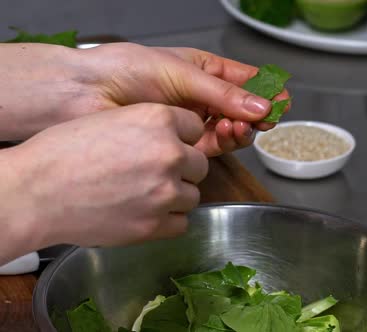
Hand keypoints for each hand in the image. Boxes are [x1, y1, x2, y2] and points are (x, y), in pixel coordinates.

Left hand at [0, 43, 289, 155]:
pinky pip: (212, 145)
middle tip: (266, 119)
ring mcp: (191, 121)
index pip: (242, 81)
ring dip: (241, 129)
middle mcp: (199, 97)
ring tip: (240, 126)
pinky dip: (224, 142)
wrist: (85, 95)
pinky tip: (228, 134)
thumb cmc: (125, 70)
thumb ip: (223, 94)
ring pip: (229, 129)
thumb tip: (262, 105)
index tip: (282, 100)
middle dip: (256, 114)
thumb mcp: (181, 73)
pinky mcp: (181, 144)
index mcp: (201, 70)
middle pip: (241, 109)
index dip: (264, 90)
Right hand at [0, 103, 206, 263]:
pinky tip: (143, 213)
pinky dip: (167, 221)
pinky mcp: (155, 225)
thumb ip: (151, 127)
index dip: (180, 139)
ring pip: (192, 195)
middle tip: (152, 174)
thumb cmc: (65, 152)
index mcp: (158, 119)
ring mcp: (165, 191)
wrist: (36, 192)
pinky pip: (182, 223)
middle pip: (199, 164)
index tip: (166, 145)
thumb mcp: (112, 119)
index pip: (194, 128)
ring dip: (174, 196)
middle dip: (181, 170)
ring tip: (143, 195)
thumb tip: (177, 139)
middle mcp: (169, 153)